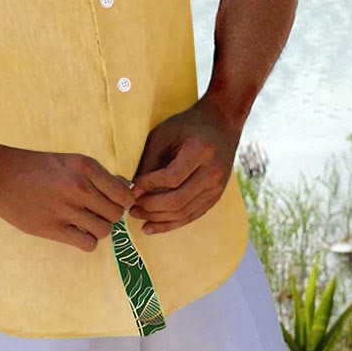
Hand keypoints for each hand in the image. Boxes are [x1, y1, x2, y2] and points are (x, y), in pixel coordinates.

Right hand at [0, 145, 135, 252]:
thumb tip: (125, 189)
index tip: (112, 203)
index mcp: (85, 166)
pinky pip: (88, 243)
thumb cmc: (34, 166)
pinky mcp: (53, 228)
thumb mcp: (67, 161)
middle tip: (94, 212)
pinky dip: (86, 240)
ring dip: (97, 229)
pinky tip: (74, 231)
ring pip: (104, 230)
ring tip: (83, 222)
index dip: (122, 201)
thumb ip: (95, 175)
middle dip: (109, 215)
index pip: (123, 193)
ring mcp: (66, 208)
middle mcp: (79, 186)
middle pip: (116, 213)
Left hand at [128, 99, 241, 233]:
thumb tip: (134, 188)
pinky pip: (191, 216)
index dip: (150, 185)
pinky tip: (152, 226)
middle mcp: (213, 173)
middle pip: (178, 200)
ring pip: (184, 213)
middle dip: (151, 207)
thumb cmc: (187, 125)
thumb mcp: (164, 133)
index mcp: (201, 151)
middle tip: (130, 207)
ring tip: (137, 216)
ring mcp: (217, 188)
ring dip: (158, 219)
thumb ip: (150, 160)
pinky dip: (171, 223)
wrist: (221, 124)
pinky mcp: (215, 197)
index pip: (173, 177)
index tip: (132, 186)